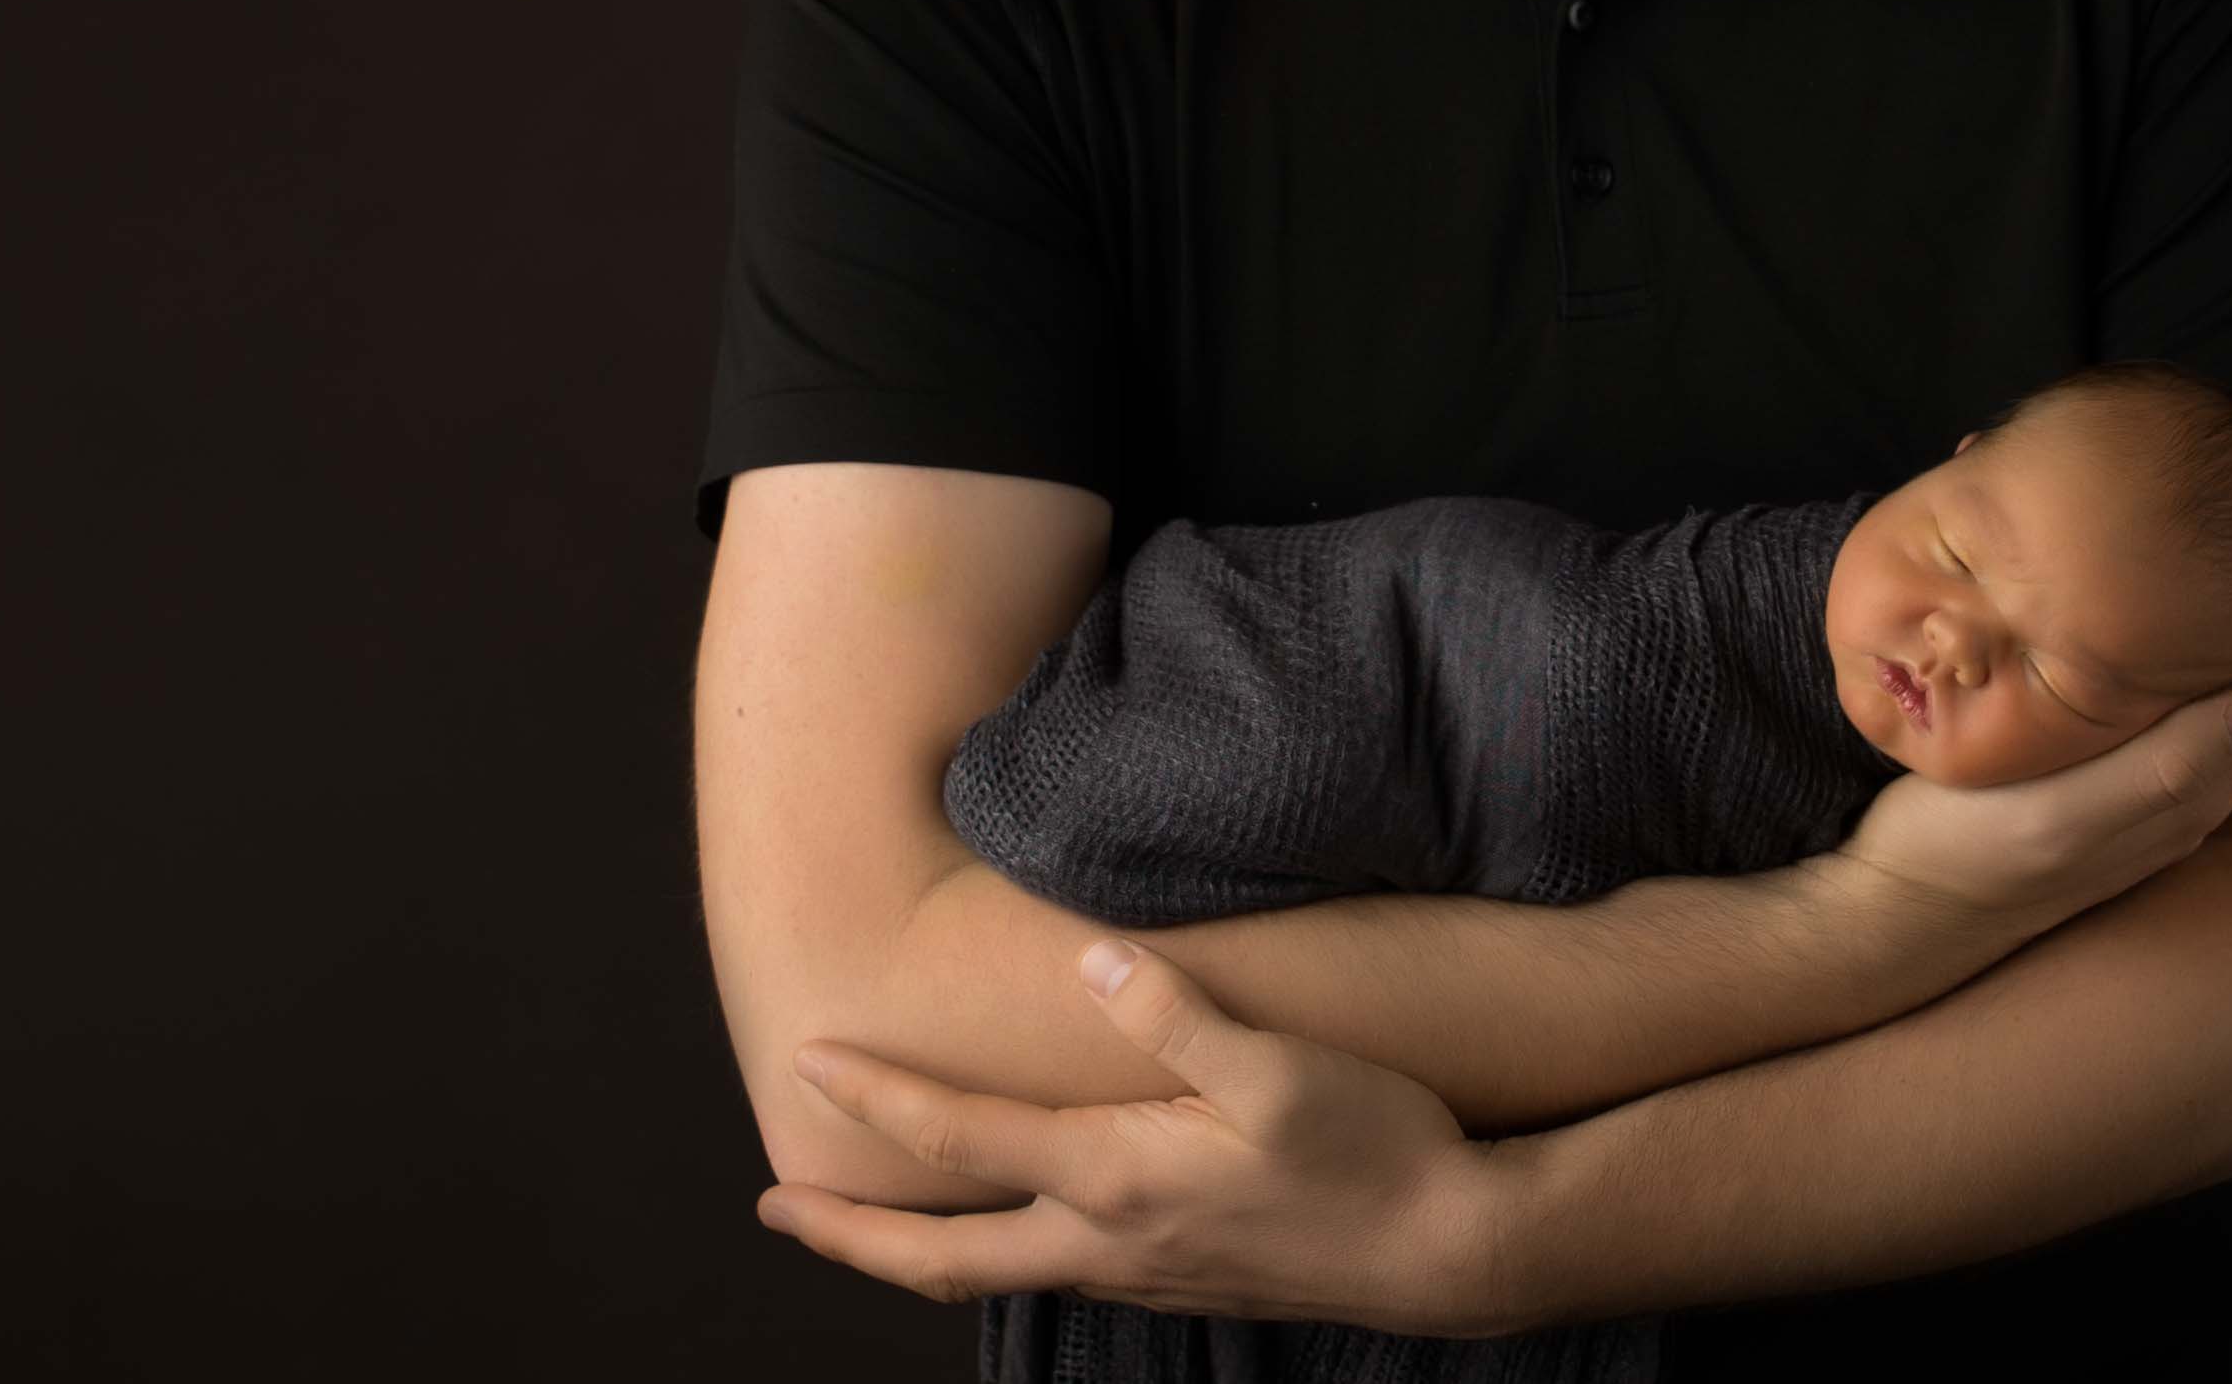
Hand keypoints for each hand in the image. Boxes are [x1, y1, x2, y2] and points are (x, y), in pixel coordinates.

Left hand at [755, 937, 1519, 1336]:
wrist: (1457, 1250)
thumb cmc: (1371, 1149)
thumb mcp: (1274, 1066)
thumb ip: (1171, 1011)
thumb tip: (1086, 953)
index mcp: (1114, 1180)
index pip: (960, 1142)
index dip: (875, 1100)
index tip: (805, 1061)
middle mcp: (1107, 1242)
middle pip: (941, 1256)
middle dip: (849, 1235)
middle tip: (775, 1206)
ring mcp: (1142, 1273)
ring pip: (993, 1273)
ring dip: (914, 1249)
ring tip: (863, 1219)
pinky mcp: (1179, 1278)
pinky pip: (1051, 1271)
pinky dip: (992, 1251)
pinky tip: (1005, 1223)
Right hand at [1827, 552, 2231, 943]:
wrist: (1905, 905)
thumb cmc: (1974, 852)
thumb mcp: (2064, 812)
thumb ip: (2164, 767)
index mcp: (2194, 792)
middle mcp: (2188, 792)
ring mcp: (2146, 788)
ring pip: (2218, 694)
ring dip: (2227, 629)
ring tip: (2209, 552)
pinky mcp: (2102, 778)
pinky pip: (2166, 703)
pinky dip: (2172, 651)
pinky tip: (2131, 614)